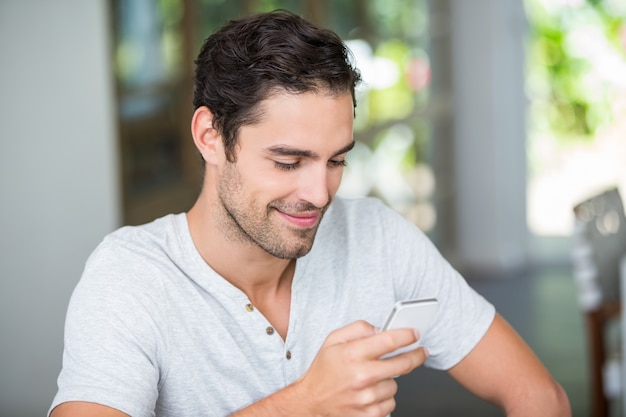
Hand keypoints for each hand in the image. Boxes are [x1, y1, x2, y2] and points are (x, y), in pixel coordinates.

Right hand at [293, 320, 427, 416]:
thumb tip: (380, 329)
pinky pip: (391, 402)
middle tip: (420, 352)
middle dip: (415, 356)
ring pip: (396, 384)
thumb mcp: (334, 340)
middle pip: (402, 364)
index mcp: (352, 354)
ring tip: (373, 378)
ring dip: (389, 379)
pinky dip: (384, 397)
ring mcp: (366, 397)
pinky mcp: (369, 413)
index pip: (388, 341)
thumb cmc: (324, 370)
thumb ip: (358, 328)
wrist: (312, 400)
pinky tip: (371, 392)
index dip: (407, 335)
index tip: (415, 334)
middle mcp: (361, 376)